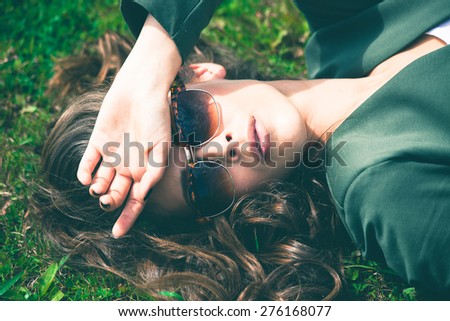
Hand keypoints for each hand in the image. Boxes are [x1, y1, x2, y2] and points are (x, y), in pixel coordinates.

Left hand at [76, 15, 181, 236]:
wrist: (141, 87)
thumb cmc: (158, 116)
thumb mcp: (162, 146)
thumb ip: (154, 172)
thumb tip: (141, 197)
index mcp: (145, 170)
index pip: (136, 201)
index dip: (128, 218)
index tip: (116, 233)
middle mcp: (129, 166)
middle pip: (117, 194)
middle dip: (110, 201)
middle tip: (106, 200)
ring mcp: (113, 154)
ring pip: (101, 182)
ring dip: (97, 190)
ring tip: (97, 188)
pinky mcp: (98, 141)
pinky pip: (88, 162)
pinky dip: (84, 172)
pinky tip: (86, 177)